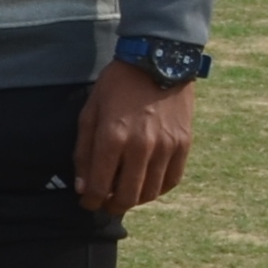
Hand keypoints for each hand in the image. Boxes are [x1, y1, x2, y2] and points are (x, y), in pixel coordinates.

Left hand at [73, 65, 193, 214]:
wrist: (157, 61)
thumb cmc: (116, 86)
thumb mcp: (90, 113)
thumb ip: (84, 152)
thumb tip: (83, 188)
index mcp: (112, 138)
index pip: (100, 187)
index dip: (91, 202)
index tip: (88, 203)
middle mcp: (141, 146)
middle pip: (127, 196)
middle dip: (112, 206)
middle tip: (106, 203)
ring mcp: (166, 146)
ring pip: (151, 193)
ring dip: (136, 199)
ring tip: (125, 193)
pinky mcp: (184, 143)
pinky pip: (172, 179)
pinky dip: (159, 189)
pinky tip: (148, 184)